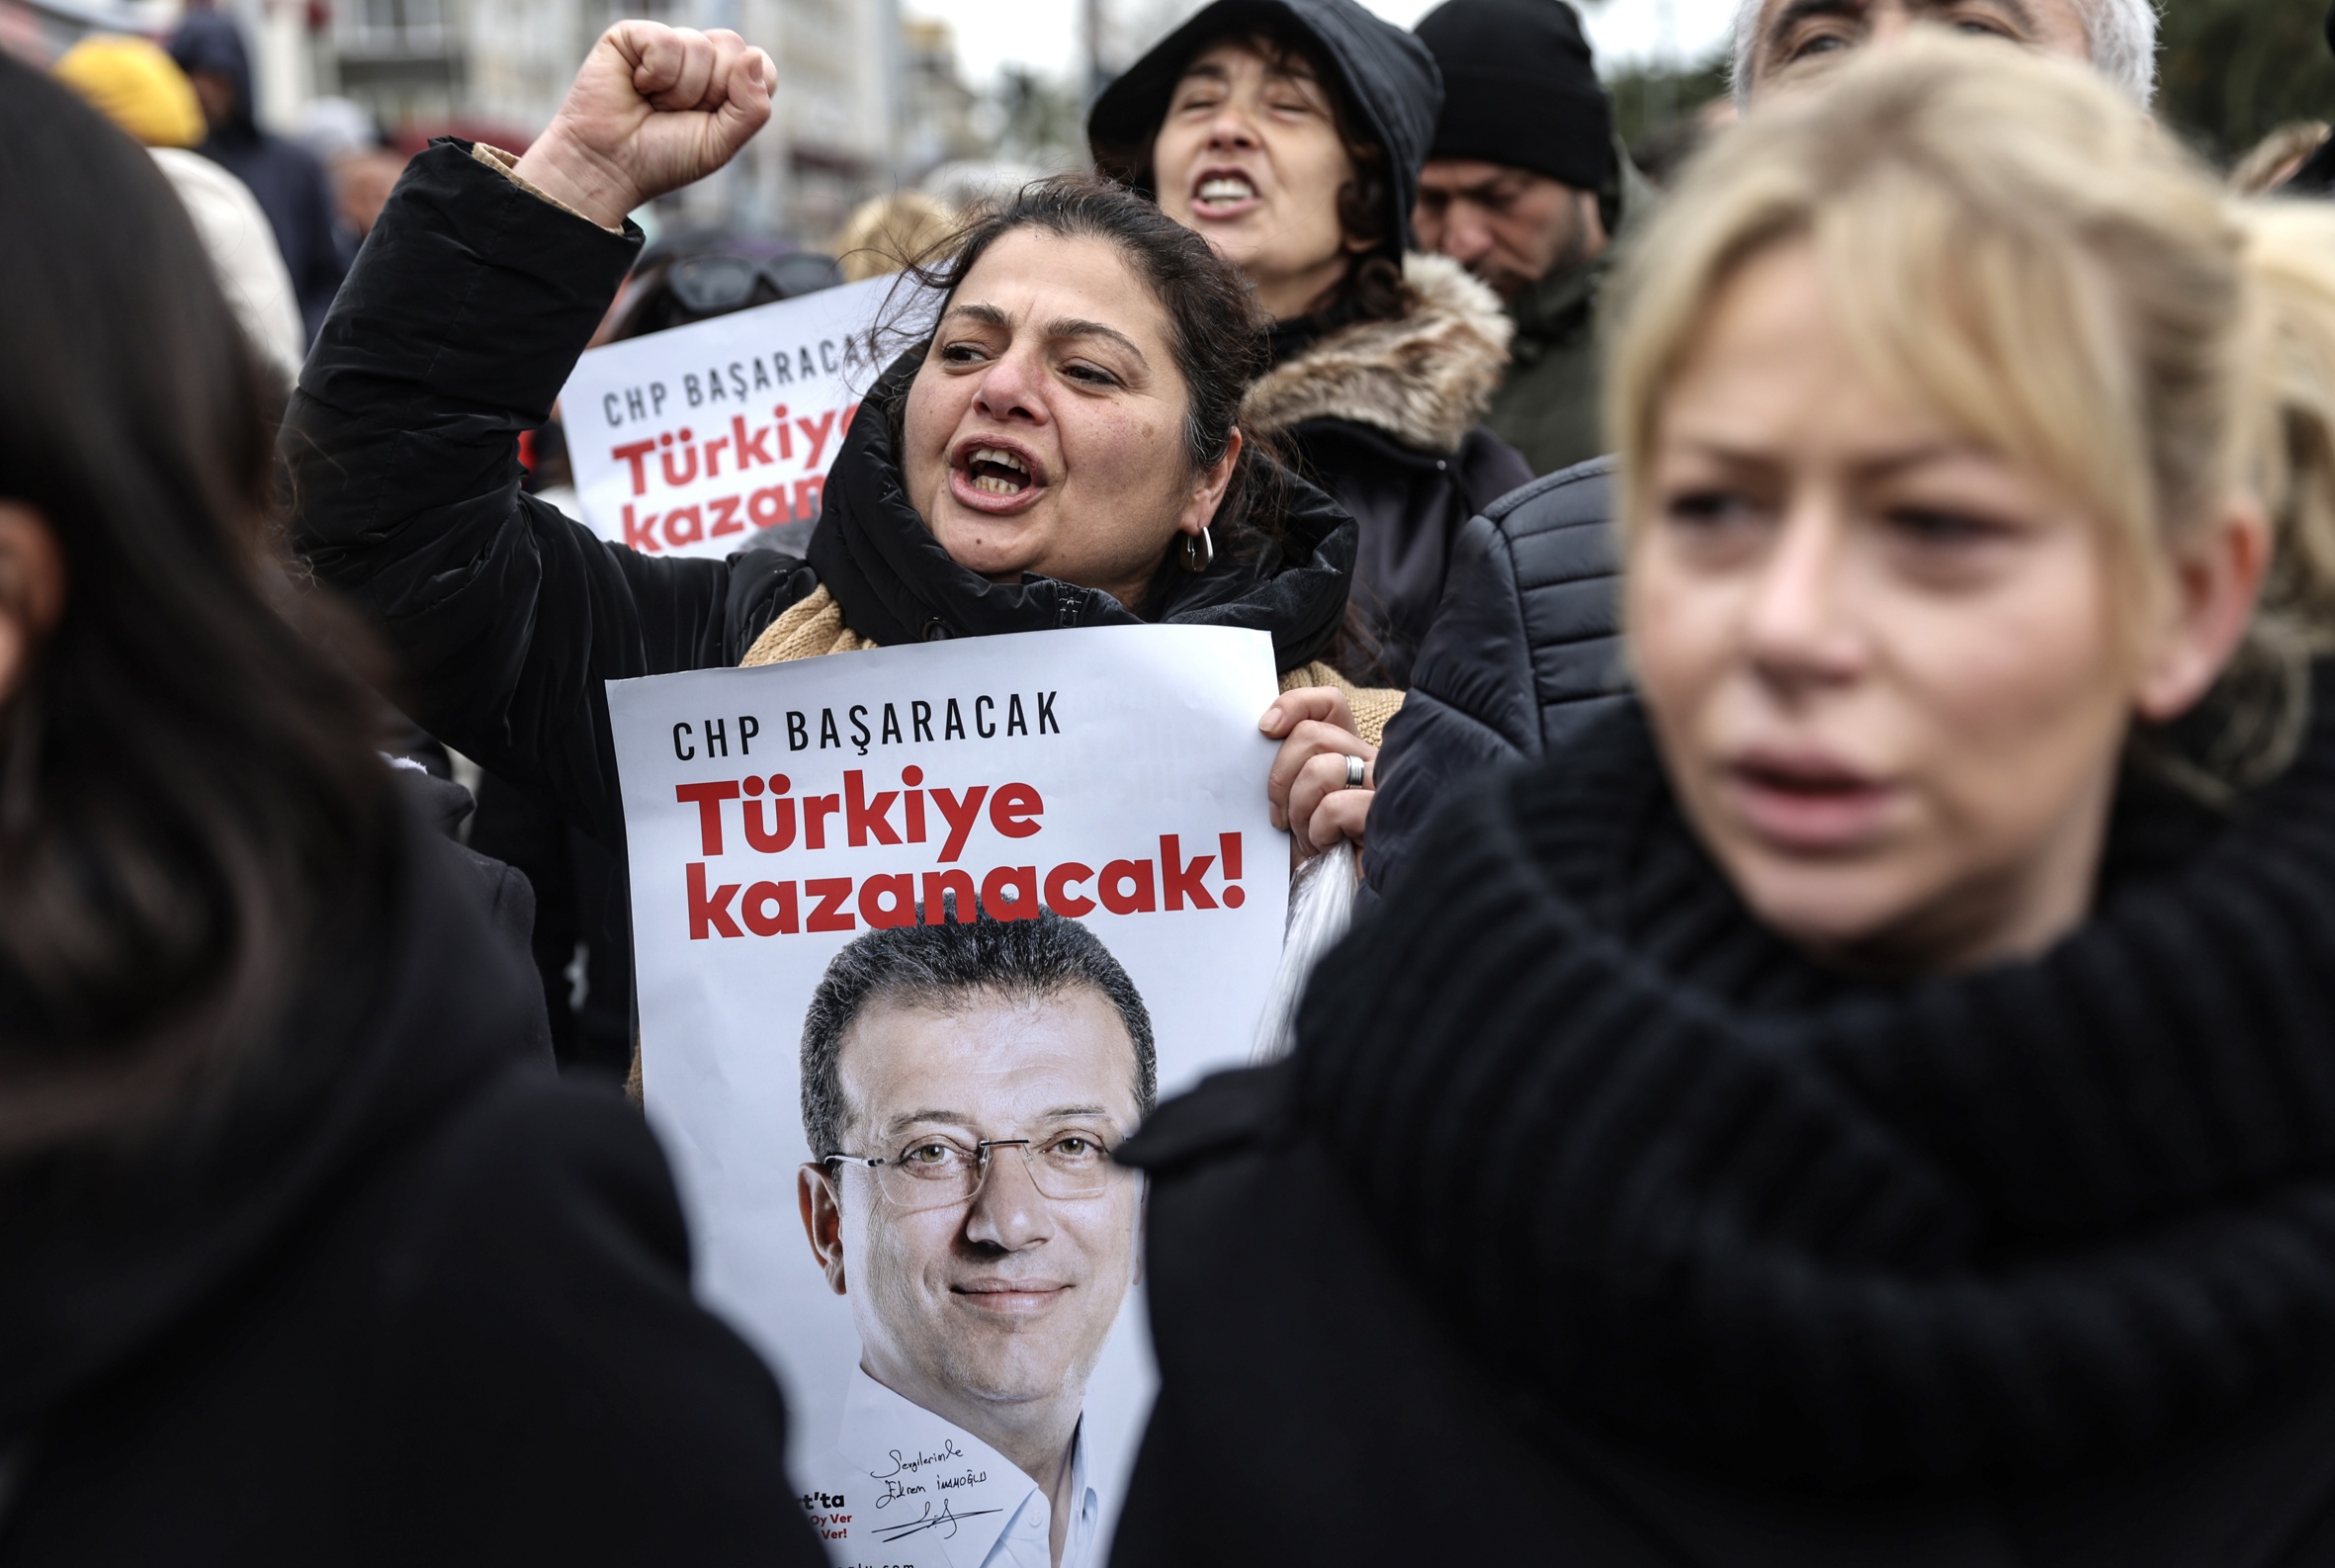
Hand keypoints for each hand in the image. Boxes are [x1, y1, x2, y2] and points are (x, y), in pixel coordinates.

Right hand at [513, 22, 771, 229]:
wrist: (609, 166)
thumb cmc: (663, 157)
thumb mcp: (721, 144)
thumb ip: (752, 108)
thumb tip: (753, 56)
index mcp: (728, 82)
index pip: (762, 66)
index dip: (742, 96)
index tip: (711, 120)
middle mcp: (701, 58)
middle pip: (733, 50)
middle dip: (709, 94)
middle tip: (677, 114)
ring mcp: (668, 43)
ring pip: (699, 46)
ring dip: (679, 91)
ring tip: (654, 104)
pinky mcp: (634, 35)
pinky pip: (666, 42)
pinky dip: (655, 75)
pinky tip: (637, 86)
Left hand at [1262, 687, 1374, 854]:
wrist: (1337, 908)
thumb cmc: (1313, 861)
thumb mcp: (1291, 808)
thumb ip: (1285, 771)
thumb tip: (1262, 734)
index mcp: (1347, 754)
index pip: (1328, 705)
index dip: (1295, 705)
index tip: (1265, 730)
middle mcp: (1369, 764)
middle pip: (1312, 734)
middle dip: (1281, 778)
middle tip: (1281, 818)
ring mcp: (1383, 789)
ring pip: (1323, 767)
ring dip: (1300, 810)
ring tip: (1307, 837)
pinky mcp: (1387, 818)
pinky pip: (1336, 805)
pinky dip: (1319, 831)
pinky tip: (1327, 849)